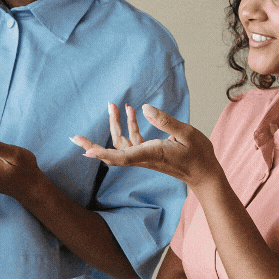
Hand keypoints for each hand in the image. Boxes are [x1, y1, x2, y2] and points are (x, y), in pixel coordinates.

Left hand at [71, 103, 221, 188]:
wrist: (205, 173)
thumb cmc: (199, 155)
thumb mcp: (187, 133)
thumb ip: (165, 121)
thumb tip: (143, 108)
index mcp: (151, 154)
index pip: (121, 156)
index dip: (102, 153)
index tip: (86, 151)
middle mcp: (144, 157)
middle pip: (113, 151)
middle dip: (93, 144)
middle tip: (73, 137)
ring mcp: (145, 155)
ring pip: (122, 143)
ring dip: (114, 124)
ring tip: (112, 104)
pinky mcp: (149, 152)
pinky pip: (133, 140)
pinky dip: (129, 125)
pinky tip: (132, 110)